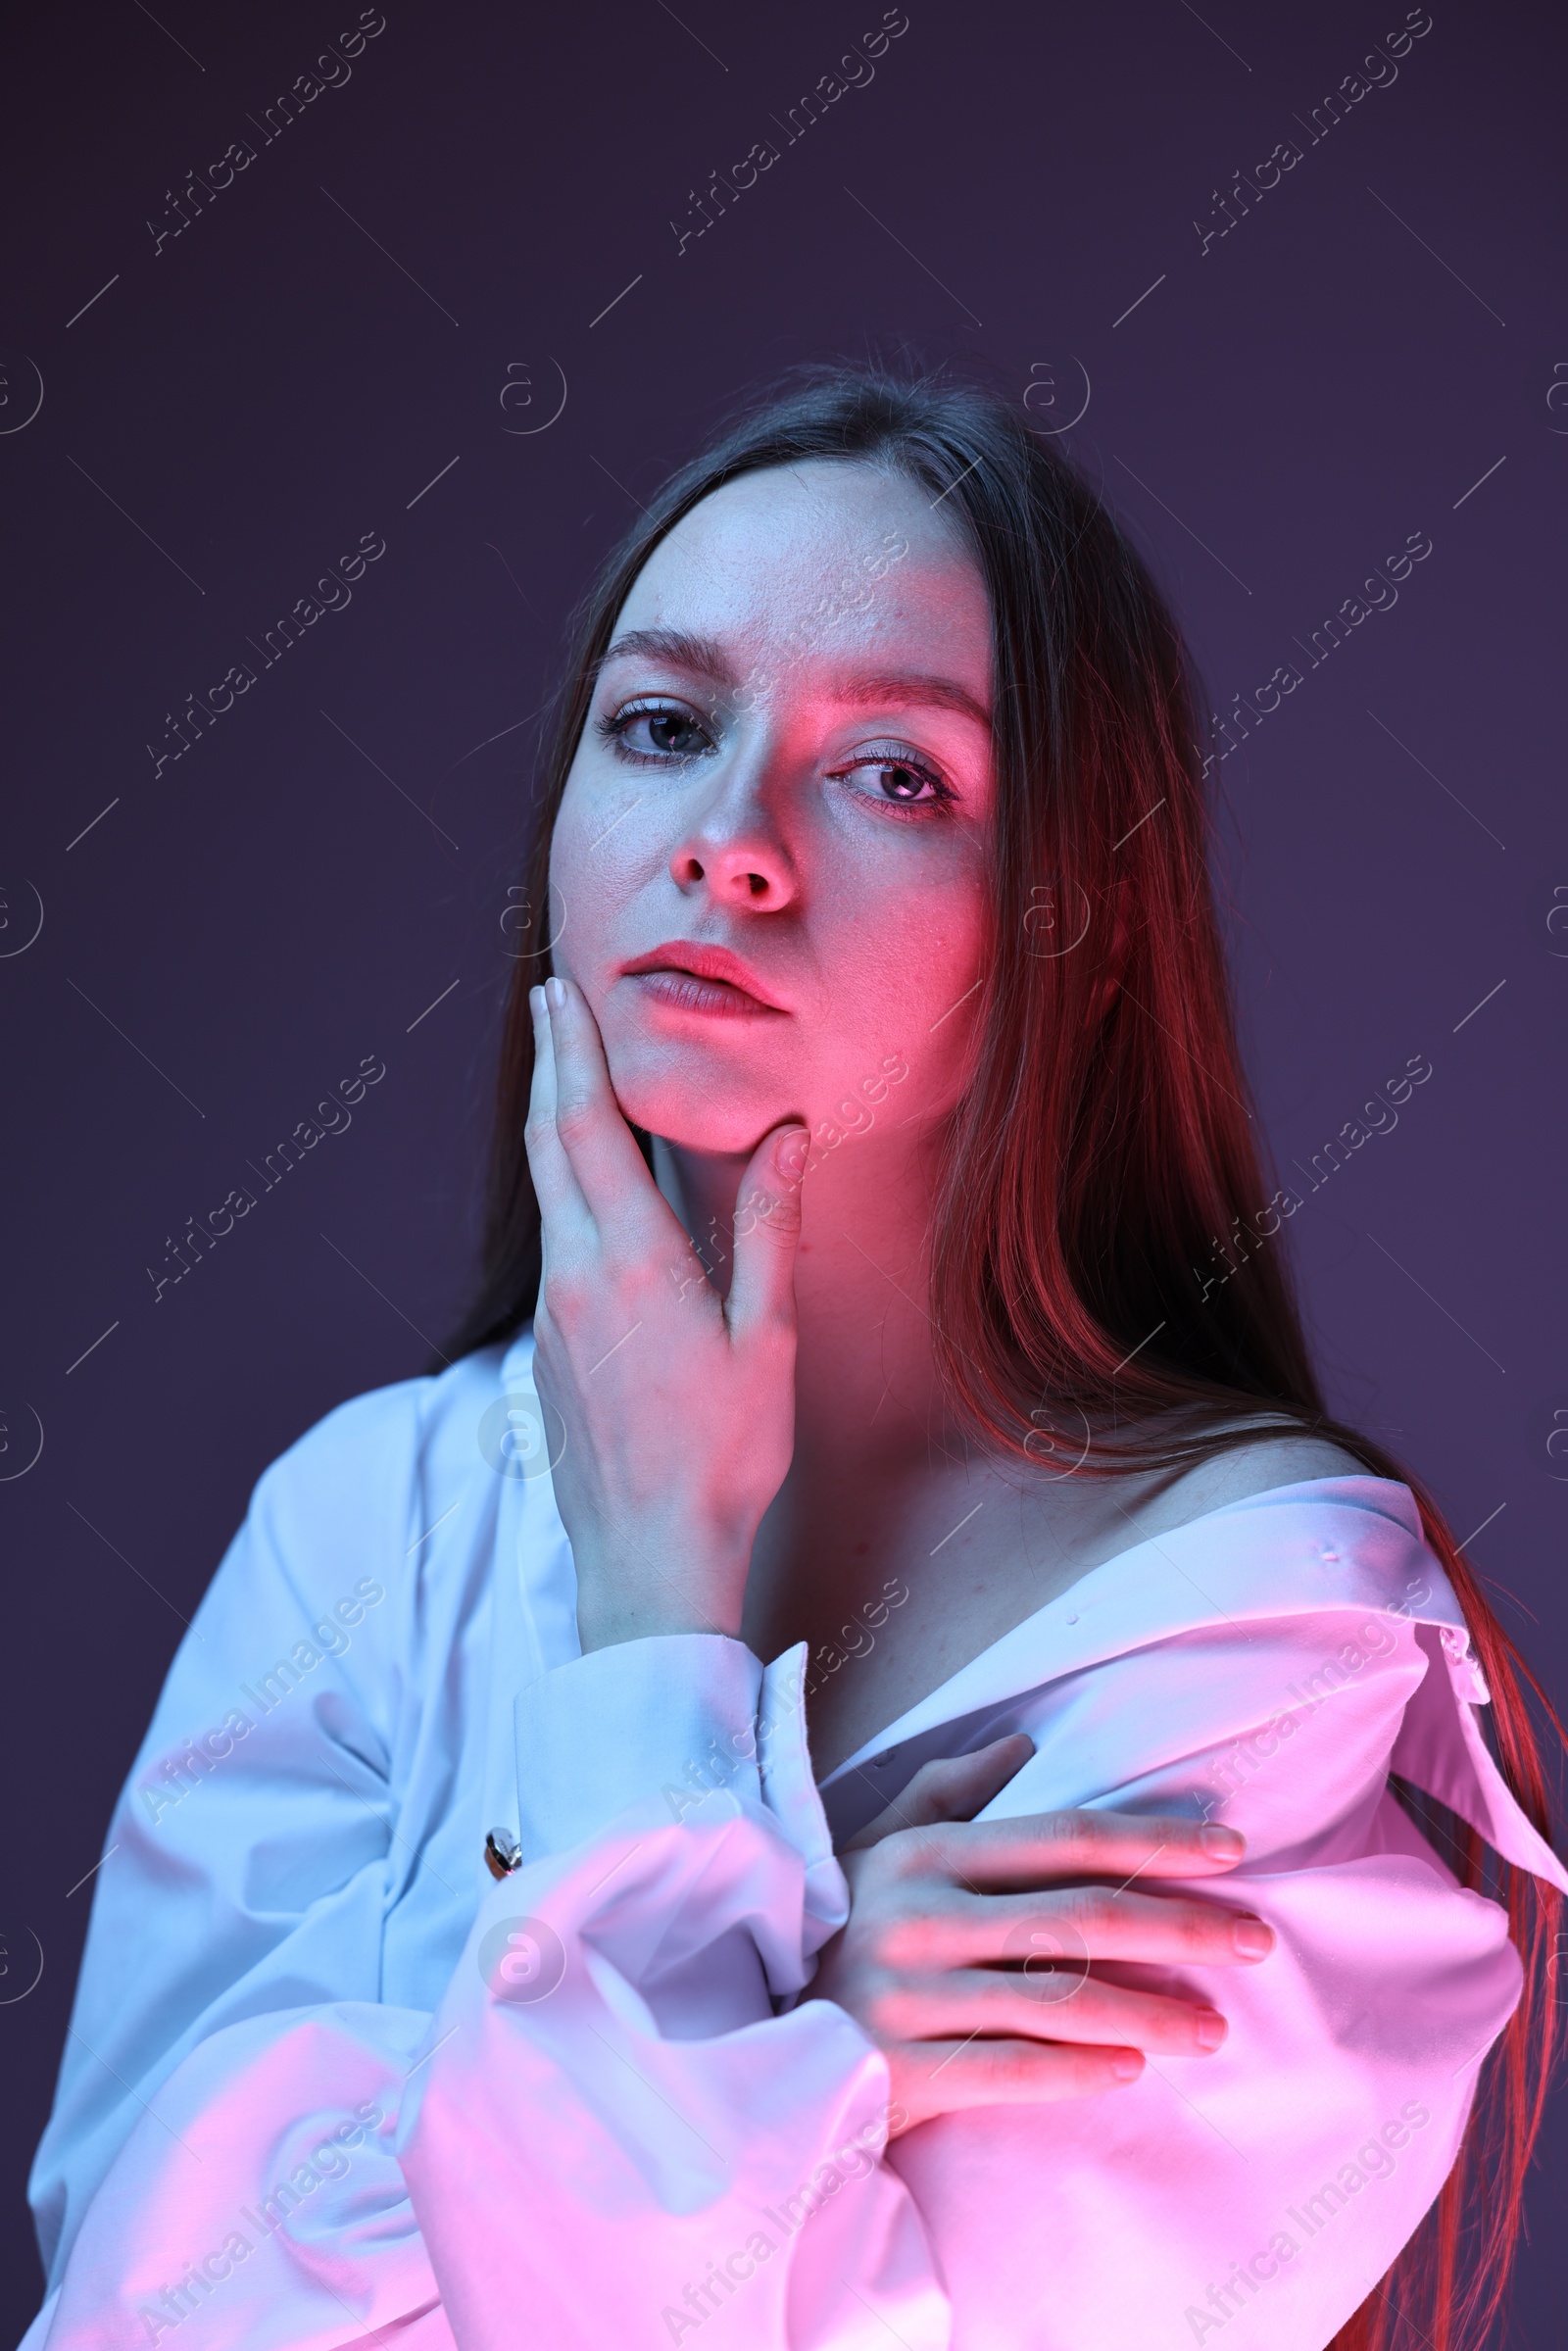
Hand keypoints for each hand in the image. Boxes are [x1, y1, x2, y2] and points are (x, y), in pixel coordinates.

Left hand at [523, 975, 808, 1649]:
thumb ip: (767, 1228)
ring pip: (544, 1193)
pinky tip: (584, 1187)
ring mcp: (552, 1315)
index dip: (571, 1054)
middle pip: (548, 1144)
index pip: (586, 1129)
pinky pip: (553, 1245)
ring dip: (552, 1121)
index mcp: (629, 1264)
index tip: (559, 994)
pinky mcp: (547, 1350)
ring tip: (563, 1070)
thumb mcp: (766, 1339)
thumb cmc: (724, 1457)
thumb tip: (786, 1135)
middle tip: (546, 1000)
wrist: (647, 1561)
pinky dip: (562, 1187)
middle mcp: (573, 1277)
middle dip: (548, 1064)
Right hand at [809, 1736, 1275, 2132]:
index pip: (1063, 1835)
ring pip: (1060, 1998)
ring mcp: (907, 1992)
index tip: (1230, 1849)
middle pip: (1079, 1915)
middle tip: (1256, 1941)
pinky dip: (1080, 2067)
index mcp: (924, 1852)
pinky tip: (1133, 2066)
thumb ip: (949, 1795)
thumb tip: (1024, 1743)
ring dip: (1151, 2012)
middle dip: (1180, 1926)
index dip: (1153, 1839)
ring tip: (1215, 2025)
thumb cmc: (830, 1934)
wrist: (746, 2039)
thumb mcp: (876, 1851)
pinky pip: (1012, 2067)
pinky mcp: (898, 2067)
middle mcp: (918, 1913)